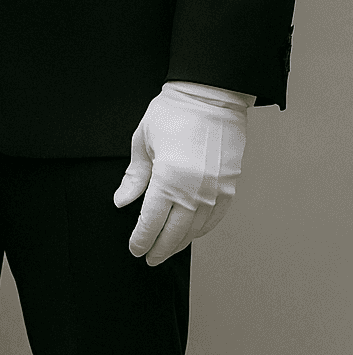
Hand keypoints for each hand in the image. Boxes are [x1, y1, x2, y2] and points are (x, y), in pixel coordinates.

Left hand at [113, 82, 249, 265]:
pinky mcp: (231, 186)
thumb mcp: (142, 142)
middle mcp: (196, 190)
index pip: (151, 221)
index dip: (142, 239)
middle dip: (160, 248)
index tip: (135, 249)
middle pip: (175, 232)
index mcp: (169, 179)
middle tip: (149, 258)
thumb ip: (134, 177)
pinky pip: (216, 218)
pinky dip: (201, 229)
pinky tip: (190, 233)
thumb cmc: (173, 114)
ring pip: (197, 229)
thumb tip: (122, 201)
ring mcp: (217, 190)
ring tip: (167, 249)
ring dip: (180, 242)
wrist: (212, 96)